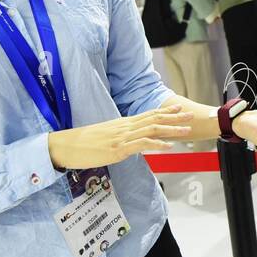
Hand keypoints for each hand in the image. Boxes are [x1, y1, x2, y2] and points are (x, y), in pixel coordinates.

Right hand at [47, 105, 193, 168]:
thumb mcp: (106, 137)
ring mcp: (122, 137)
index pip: (148, 114)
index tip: (179, 108)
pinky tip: (168, 147)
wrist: (66, 145)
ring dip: (171, 130)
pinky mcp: (118, 148)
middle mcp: (125, 127)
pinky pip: (141, 145)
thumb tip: (131, 142)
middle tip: (191, 115)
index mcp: (122, 123)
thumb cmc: (84, 143)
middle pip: (154, 119)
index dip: (165, 111)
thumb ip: (120, 137)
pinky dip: (157, 145)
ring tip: (187, 130)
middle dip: (174, 118)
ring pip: (152, 130)